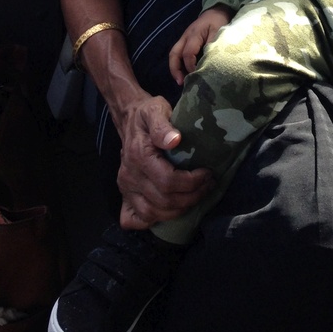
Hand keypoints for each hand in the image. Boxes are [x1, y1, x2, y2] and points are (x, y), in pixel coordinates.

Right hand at [117, 92, 213, 228]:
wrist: (129, 118)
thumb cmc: (147, 114)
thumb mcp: (156, 110)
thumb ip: (162, 125)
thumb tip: (175, 140)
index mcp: (139, 156)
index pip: (167, 181)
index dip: (192, 182)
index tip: (208, 174)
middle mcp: (130, 176)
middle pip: (163, 201)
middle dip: (191, 197)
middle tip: (208, 185)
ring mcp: (125, 188)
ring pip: (152, 214)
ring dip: (179, 210)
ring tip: (196, 197)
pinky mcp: (124, 195)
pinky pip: (134, 219)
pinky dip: (152, 221)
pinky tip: (169, 210)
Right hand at [169, 5, 231, 84]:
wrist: (216, 11)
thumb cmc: (218, 21)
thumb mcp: (219, 31)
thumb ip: (212, 45)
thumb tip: (207, 62)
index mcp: (193, 34)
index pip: (188, 53)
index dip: (191, 66)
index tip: (198, 76)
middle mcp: (185, 37)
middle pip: (174, 54)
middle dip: (175, 69)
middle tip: (181, 83)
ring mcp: (184, 39)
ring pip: (174, 54)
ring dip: (176, 68)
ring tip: (181, 81)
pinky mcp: (186, 42)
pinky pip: (179, 54)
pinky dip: (180, 64)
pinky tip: (186, 73)